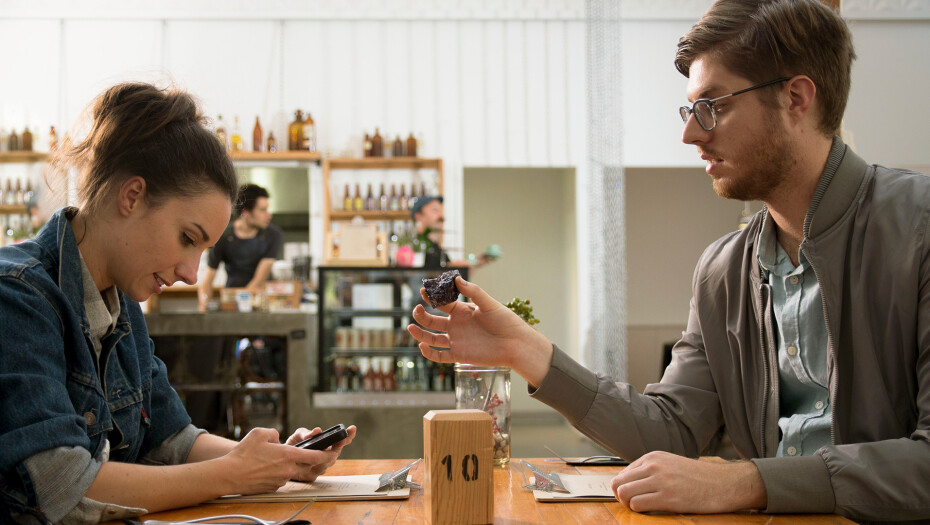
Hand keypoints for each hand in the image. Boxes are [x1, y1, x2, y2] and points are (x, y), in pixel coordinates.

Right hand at [221, 425, 355, 494]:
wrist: (229, 475)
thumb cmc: (243, 454)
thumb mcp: (260, 433)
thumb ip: (274, 433)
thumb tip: (279, 439)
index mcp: (288, 455)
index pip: (315, 456)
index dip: (327, 454)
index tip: (333, 452)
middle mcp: (288, 469)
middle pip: (309, 466)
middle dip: (316, 461)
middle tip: (319, 456)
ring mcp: (281, 480)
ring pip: (293, 471)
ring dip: (290, 466)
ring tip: (272, 460)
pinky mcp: (274, 488)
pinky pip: (281, 478)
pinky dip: (278, 473)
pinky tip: (265, 468)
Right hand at [407, 276, 551, 385]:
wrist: (515, 344)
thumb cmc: (506, 322)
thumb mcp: (489, 304)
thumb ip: (473, 292)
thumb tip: (456, 278)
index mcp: (462, 310)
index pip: (442, 303)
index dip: (432, 298)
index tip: (423, 291)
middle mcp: (456, 325)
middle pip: (433, 320)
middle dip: (422, 315)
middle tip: (417, 310)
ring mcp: (456, 340)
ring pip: (432, 337)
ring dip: (420, 333)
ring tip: (411, 327)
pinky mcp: (459, 355)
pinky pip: (440, 355)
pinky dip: (429, 353)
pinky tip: (422, 346)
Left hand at [610, 451, 766, 513]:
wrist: (723, 483)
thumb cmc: (699, 477)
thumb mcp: (671, 464)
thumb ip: (651, 470)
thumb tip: (630, 484)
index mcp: (653, 457)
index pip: (623, 473)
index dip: (624, 487)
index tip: (632, 495)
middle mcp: (653, 466)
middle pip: (619, 482)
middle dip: (621, 496)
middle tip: (633, 504)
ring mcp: (659, 481)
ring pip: (624, 493)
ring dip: (629, 504)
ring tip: (642, 507)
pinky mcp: (667, 497)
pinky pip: (637, 504)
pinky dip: (639, 510)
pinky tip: (651, 510)